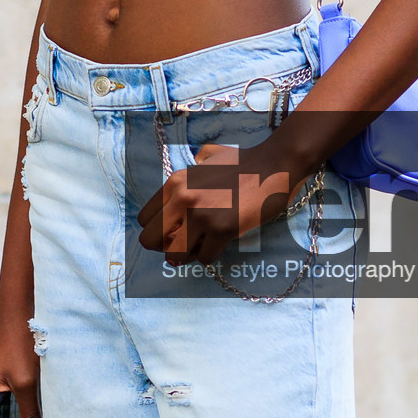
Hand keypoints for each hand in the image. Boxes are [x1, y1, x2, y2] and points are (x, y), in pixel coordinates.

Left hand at [137, 140, 301, 264]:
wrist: (273, 166)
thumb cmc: (242, 164)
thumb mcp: (205, 159)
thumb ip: (189, 175)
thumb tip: (178, 195)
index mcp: (175, 183)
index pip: (144, 220)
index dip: (158, 230)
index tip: (174, 230)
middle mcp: (182, 198)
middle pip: (150, 241)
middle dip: (165, 246)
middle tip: (185, 243)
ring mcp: (201, 214)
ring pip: (174, 255)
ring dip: (187, 255)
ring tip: (203, 245)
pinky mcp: (222, 229)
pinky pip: (204, 258)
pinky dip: (211, 254)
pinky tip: (221, 242)